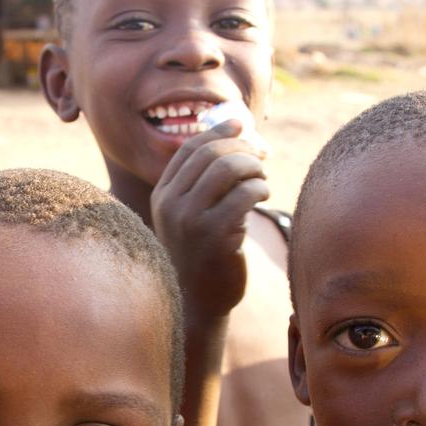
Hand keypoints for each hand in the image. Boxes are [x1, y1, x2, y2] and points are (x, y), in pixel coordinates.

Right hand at [151, 119, 268, 319]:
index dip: (218, 131)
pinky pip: (244, 195)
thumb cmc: (205, 253)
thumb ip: (206, 181)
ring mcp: (190, 220)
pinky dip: (260, 188)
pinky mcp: (214, 236)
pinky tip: (263, 195)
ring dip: (253, 167)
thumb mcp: (193, 214)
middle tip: (261, 156)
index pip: (190, 149)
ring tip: (262, 179)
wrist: (199, 301)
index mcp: (162, 195)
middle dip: (242, 148)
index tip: (241, 124)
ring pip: (227, 169)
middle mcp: (171, 204)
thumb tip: (238, 131)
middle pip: (210, 154)